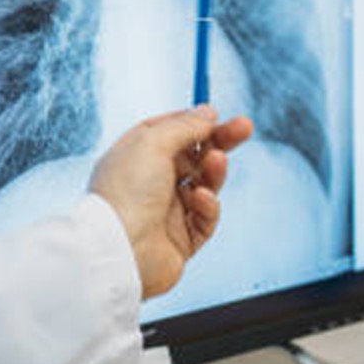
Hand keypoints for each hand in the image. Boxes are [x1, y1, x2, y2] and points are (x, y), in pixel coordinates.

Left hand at [89, 106, 253, 298]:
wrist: (119, 251)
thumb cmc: (124, 194)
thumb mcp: (153, 142)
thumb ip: (184, 126)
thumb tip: (206, 113)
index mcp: (136, 157)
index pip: (169, 133)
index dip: (194, 122)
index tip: (216, 114)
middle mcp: (150, 183)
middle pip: (193, 157)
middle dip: (219, 142)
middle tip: (244, 127)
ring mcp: (166, 212)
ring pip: (204, 185)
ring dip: (213, 171)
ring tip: (216, 161)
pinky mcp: (180, 240)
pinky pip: (205, 218)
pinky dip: (208, 206)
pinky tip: (201, 199)